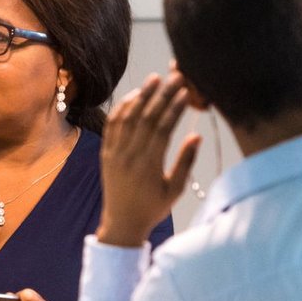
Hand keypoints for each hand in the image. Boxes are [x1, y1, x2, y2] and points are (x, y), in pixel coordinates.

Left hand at [97, 71, 200, 246]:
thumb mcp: (174, 190)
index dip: (174, 108)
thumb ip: (185, 163)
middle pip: (146, 117)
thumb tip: (196, 136)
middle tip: (175, 77)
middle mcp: (129, 156)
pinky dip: (122, 108)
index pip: (163, 128)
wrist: (121, 224)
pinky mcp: (105, 153)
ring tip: (155, 79)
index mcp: (149, 165)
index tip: (186, 92)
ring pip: (127, 117)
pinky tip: (134, 96)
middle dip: (162, 94)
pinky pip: (112, 125)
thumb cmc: (152, 208)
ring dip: (141, 95)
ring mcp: (114, 153)